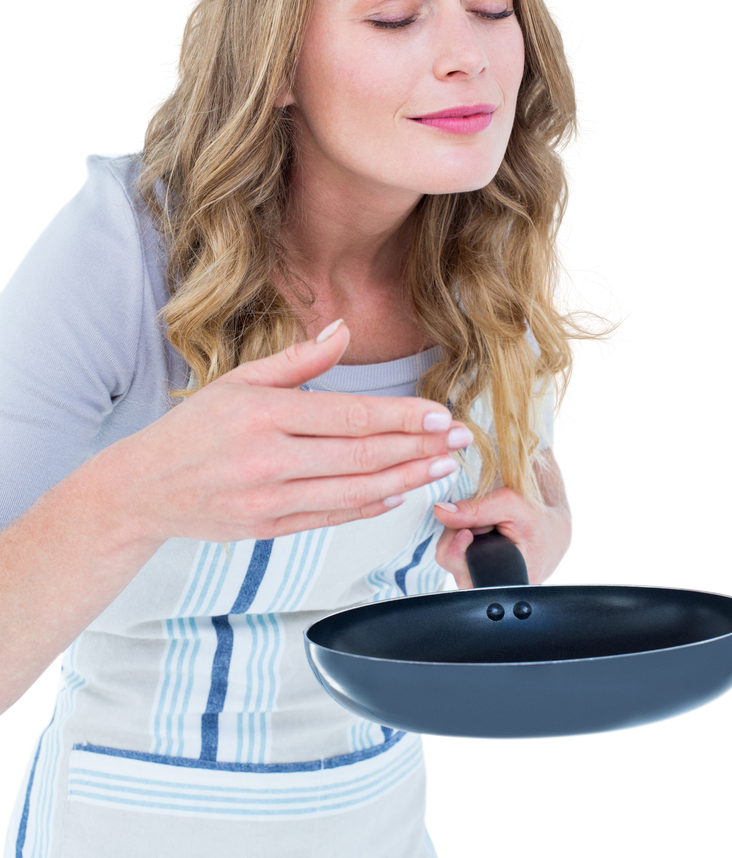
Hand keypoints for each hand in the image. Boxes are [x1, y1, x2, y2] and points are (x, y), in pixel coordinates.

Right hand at [97, 321, 468, 549]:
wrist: (144, 488)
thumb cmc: (193, 429)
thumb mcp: (239, 380)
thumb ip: (297, 360)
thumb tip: (342, 329)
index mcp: (265, 414)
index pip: (351, 415)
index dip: (403, 416)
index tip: (441, 414)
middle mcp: (270, 459)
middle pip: (362, 455)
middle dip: (419, 447)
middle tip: (459, 441)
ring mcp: (270, 499)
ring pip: (354, 491)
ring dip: (406, 480)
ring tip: (442, 468)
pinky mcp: (269, 528)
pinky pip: (331, 518)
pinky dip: (370, 507)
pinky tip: (398, 494)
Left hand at [434, 486, 573, 587]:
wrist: (551, 530)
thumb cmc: (537, 521)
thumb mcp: (510, 505)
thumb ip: (475, 509)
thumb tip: (441, 512)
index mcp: (506, 581)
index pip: (462, 573)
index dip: (457, 549)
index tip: (466, 531)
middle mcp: (491, 588)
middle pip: (450, 562)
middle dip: (457, 535)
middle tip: (481, 523)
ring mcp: (481, 583)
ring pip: (448, 558)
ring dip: (457, 537)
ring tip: (483, 528)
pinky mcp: (474, 575)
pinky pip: (453, 556)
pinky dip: (460, 541)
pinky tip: (479, 535)